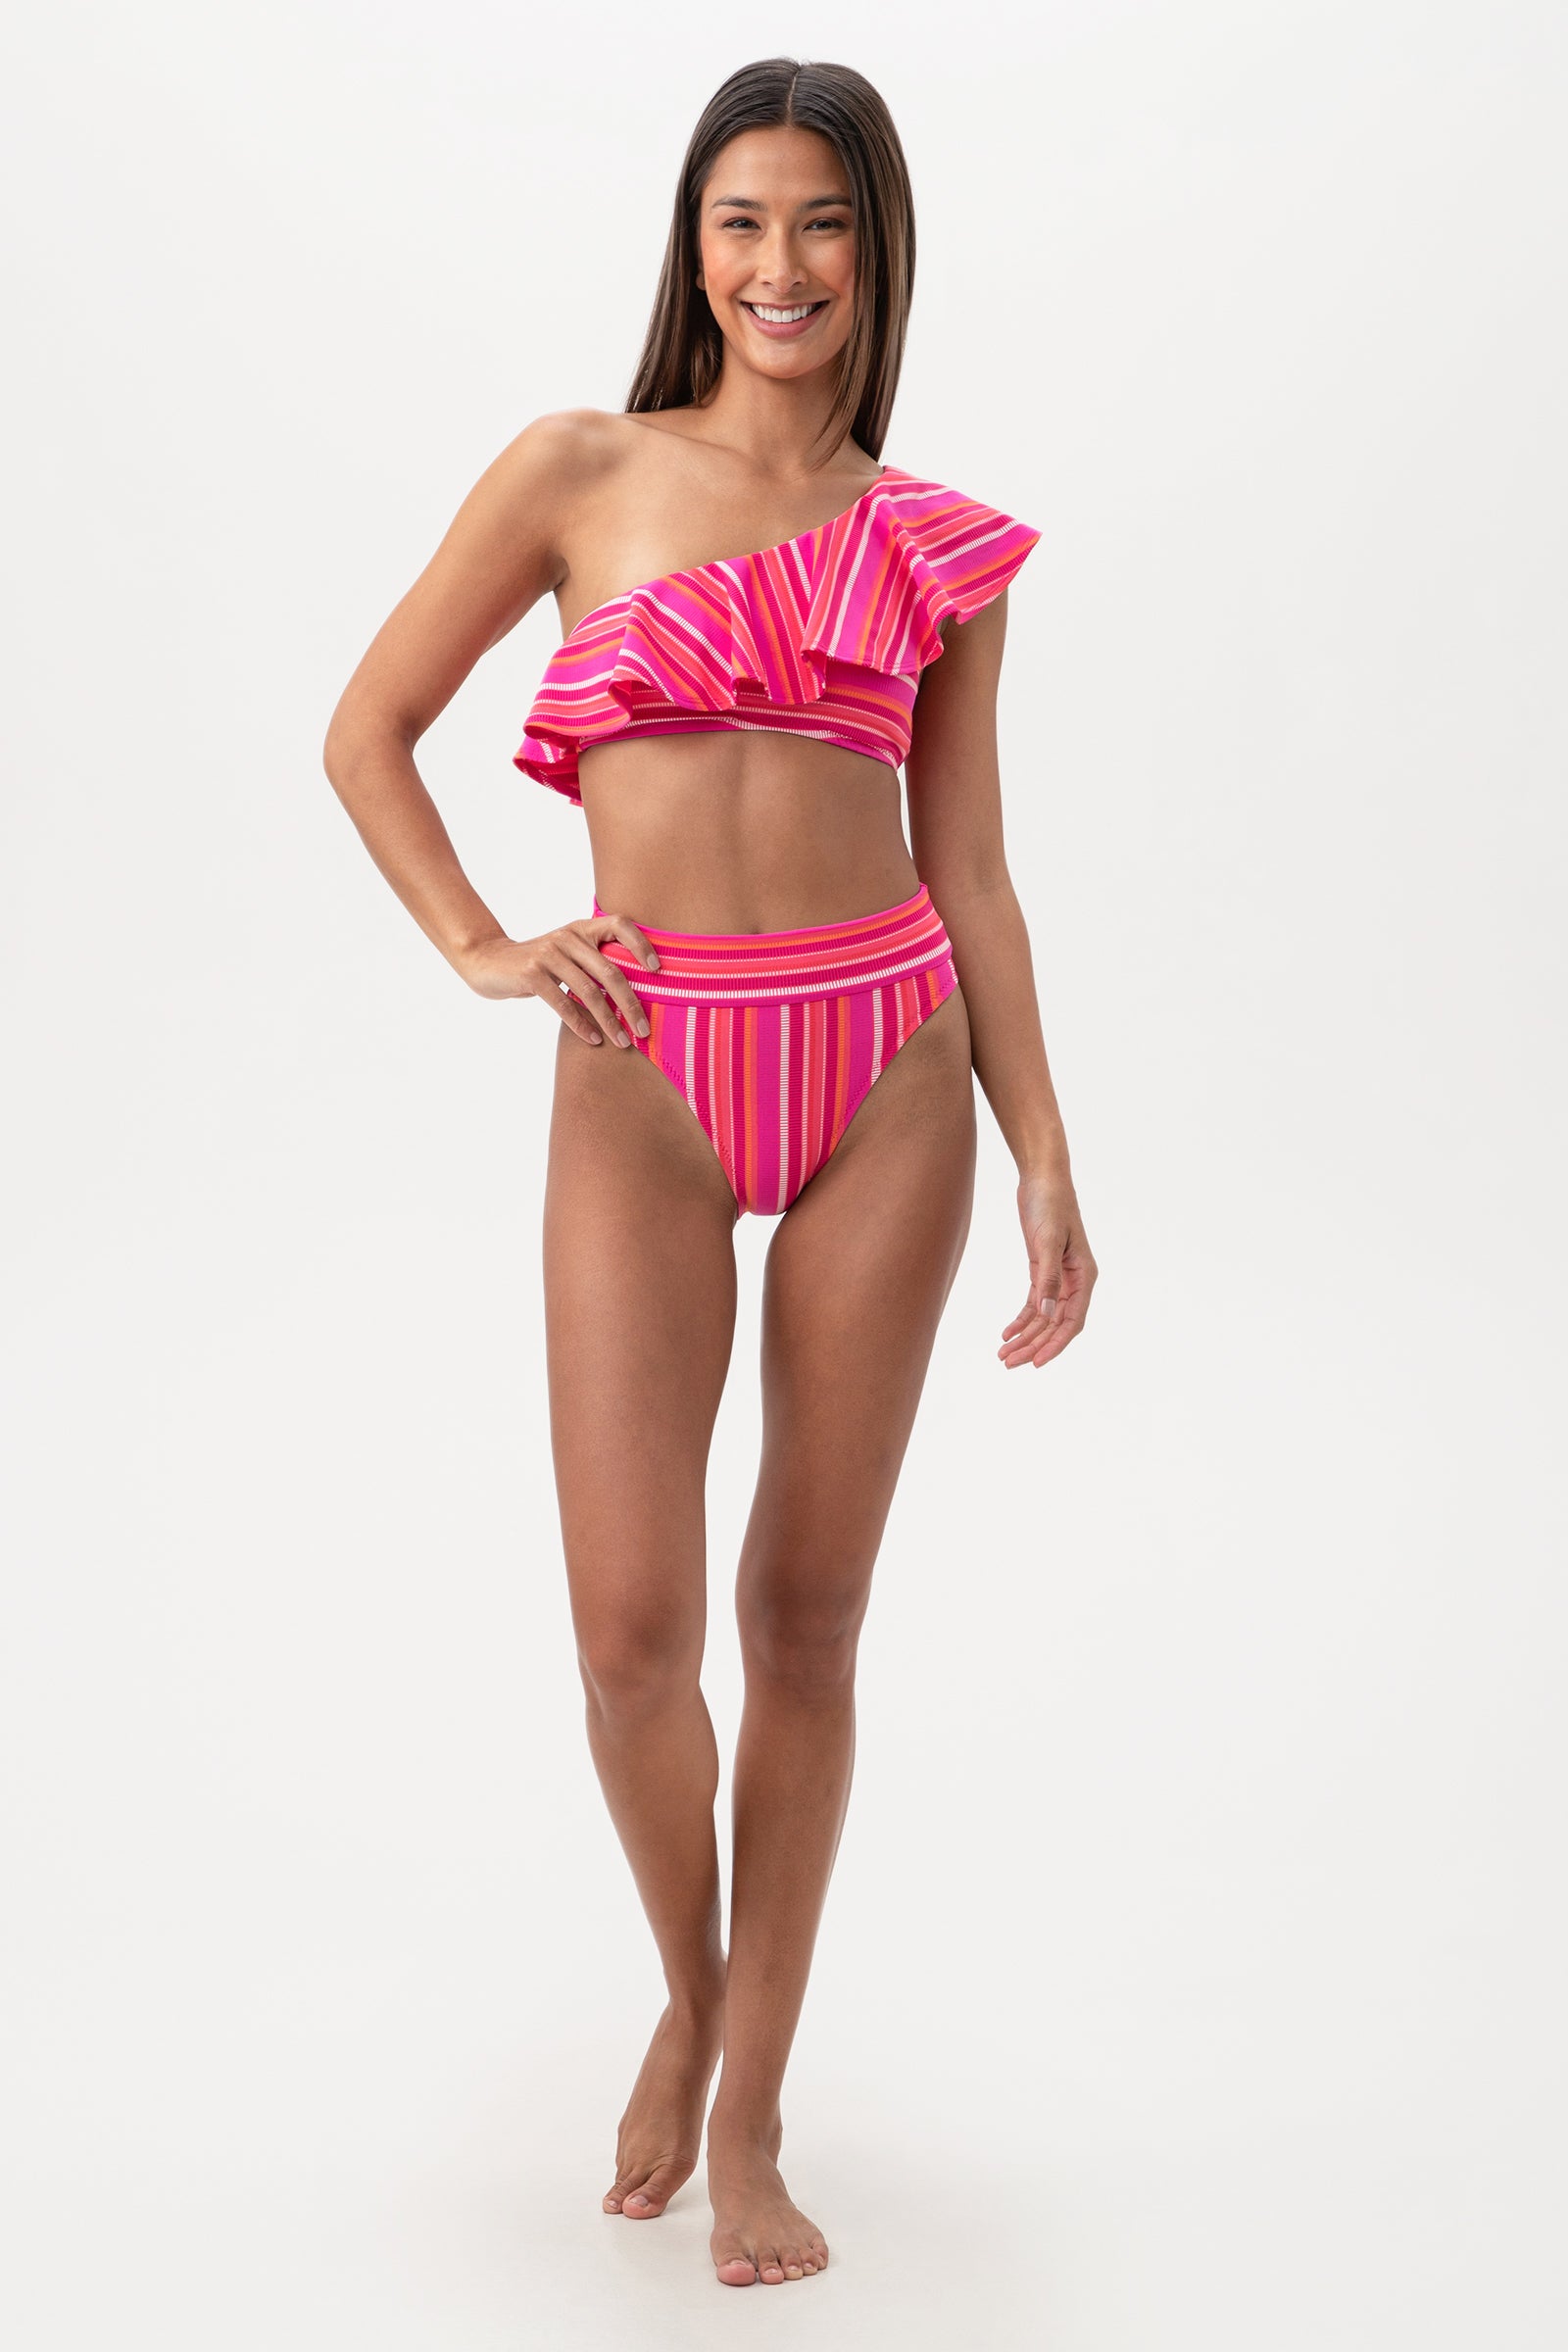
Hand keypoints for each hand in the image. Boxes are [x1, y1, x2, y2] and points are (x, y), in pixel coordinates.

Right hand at [455, 913, 659, 1046]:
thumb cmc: (538, 964)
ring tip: (623, 1042)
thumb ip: (594, 962)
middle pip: (610, 971)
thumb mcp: (567, 955)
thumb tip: (637, 992)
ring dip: (609, 1021)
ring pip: (589, 992)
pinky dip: (581, 1025)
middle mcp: (568, 936)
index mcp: (582, 929)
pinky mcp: (531, 973)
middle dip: (631, 1004)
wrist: (488, 962)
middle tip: (645, 1029)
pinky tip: (594, 1040)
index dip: (641, 945)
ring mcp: (549, 953)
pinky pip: (563, 1004)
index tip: (657, 971)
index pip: (620, 925)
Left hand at [999, 1167, 1097, 1368]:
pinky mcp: (1042, 1269)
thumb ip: (1047, 1277)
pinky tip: (1006, 1333)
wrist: (1042, 1177)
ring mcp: (1058, 1277)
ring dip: (1025, 1336)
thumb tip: (1046, 1312)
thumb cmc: (1050, 1204)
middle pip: (1055, 1324)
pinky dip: (1021, 1319)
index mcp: (1084, 1276)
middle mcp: (1074, 1281)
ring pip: (1043, 1317)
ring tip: (1003, 1354)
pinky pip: (1033, 1303)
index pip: (1072, 1321)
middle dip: (1034, 1346)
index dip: (1055, 1345)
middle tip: (1009, 1362)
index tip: (1036, 1363)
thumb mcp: (1048, 1240)